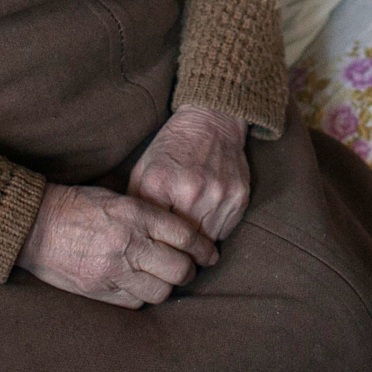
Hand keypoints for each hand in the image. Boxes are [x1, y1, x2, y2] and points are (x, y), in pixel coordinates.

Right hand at [16, 183, 216, 307]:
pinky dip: (142, 296)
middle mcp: (129, 243)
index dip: (204, 248)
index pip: (185, 236)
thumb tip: (182, 230)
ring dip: (167, 287)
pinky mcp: (99, 290)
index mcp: (136, 215)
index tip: (210, 254)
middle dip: (189, 271)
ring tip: (165, 279)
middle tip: (190, 268)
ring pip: (160, 292)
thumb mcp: (118, 197)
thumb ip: (148, 213)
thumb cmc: (78, 205)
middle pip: (179, 269)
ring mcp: (113, 271)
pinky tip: (140, 286)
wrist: (35, 225)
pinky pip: (134, 303)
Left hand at [128, 106, 251, 240]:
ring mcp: (219, 195)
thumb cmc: (172, 148)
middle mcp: (192, 191)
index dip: (153, 243)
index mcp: (161, 184)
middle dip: (176, 247)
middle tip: (171, 249)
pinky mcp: (239, 197)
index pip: (154, 234)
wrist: (212, 121)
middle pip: (181, 242)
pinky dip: (215, 231)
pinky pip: (225, 232)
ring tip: (189, 235)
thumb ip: (135, 203)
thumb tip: (131, 236)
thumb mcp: (144, 169)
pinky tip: (207, 217)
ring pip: (205, 242)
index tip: (152, 249)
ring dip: (197, 243)